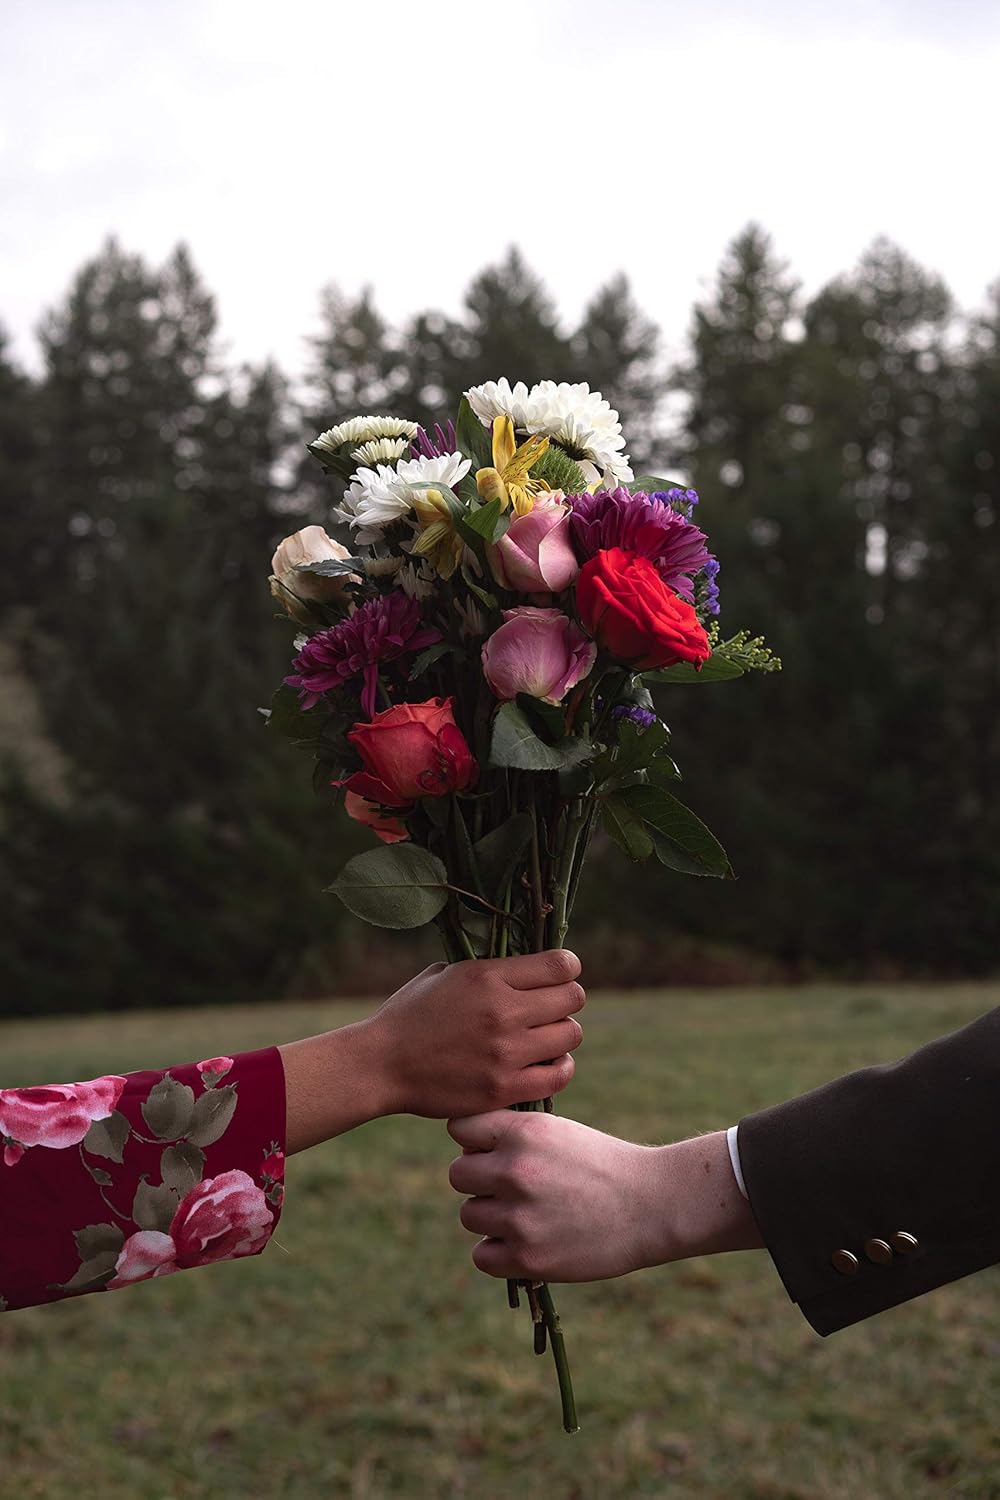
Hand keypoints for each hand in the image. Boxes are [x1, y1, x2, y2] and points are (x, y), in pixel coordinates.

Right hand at [365, 950, 584, 1118]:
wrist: (381, 1065)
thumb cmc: (409, 1015)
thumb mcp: (444, 973)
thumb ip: (487, 969)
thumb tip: (523, 965)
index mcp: (487, 976)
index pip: (560, 965)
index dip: (568, 967)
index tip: (562, 973)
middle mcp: (502, 1012)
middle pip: (573, 998)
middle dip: (567, 998)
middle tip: (552, 1007)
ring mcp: (505, 1053)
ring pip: (571, 1035)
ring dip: (563, 1032)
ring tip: (547, 1035)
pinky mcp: (503, 1088)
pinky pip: (559, 1075)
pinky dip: (561, 1066)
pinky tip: (549, 1061)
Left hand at [448, 1113, 761, 1281]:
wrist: (651, 1205)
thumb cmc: (602, 1164)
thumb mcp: (558, 1130)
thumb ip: (511, 1135)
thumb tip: (463, 1146)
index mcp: (525, 1132)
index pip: (460, 1128)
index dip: (475, 1140)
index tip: (494, 1150)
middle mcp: (516, 1170)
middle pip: (458, 1174)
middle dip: (480, 1180)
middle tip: (512, 1187)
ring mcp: (520, 1217)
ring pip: (470, 1215)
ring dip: (491, 1217)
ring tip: (527, 1214)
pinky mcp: (527, 1258)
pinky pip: (482, 1255)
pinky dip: (499, 1251)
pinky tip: (526, 1241)